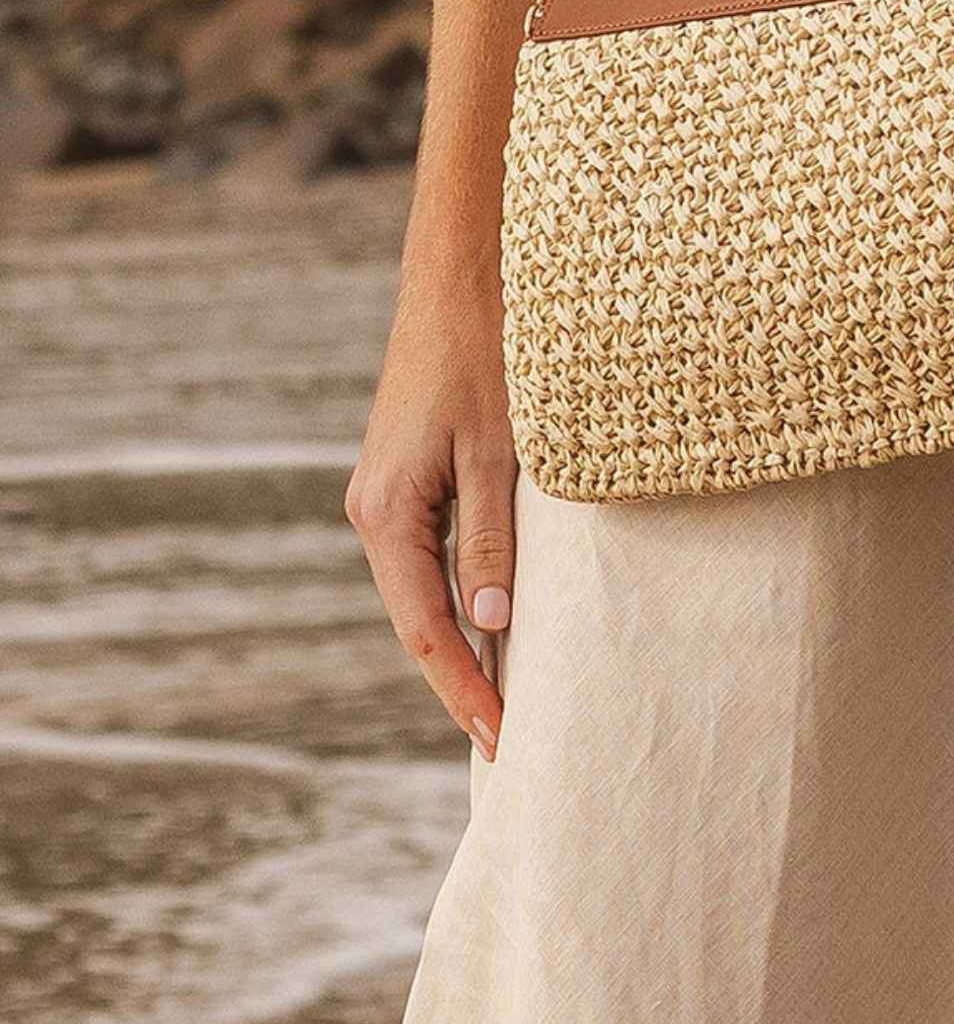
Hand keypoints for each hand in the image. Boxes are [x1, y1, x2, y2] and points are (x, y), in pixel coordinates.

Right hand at [346, 282, 516, 760]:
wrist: (460, 280)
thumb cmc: (485, 354)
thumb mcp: (500, 451)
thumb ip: (493, 538)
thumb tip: (491, 626)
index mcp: (387, 513)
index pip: (426, 631)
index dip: (465, 690)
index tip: (503, 740)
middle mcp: (374, 511)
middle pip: (417, 622)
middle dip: (459, 684)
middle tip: (508, 743)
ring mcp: (386, 495)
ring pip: (422, 592)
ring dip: (460, 646)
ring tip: (505, 701)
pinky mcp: (407, 477)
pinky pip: (431, 558)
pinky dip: (459, 599)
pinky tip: (493, 626)